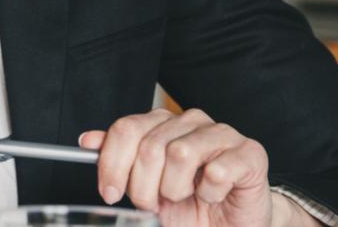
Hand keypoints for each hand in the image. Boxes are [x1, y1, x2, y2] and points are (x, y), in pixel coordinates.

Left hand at [78, 108, 275, 226]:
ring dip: (177, 189)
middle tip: (154, 203)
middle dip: (144, 187)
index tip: (110, 193)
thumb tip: (87, 140)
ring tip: (187, 196)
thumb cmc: (188, 206)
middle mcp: (191, 121)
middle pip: (150, 146)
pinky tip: (213, 196)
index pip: (126, 129)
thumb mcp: (144, 187)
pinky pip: (217, 172)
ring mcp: (222, 133)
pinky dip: (209, 193)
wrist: (230, 225)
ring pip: (181, 153)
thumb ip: (117, 161)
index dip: (112, 164)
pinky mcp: (250, 153)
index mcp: (163, 124)